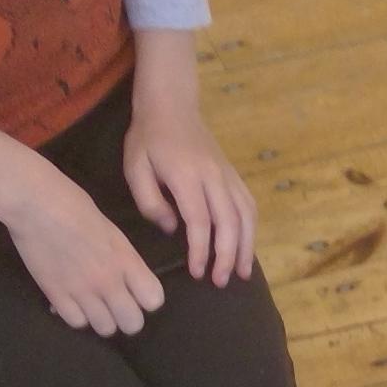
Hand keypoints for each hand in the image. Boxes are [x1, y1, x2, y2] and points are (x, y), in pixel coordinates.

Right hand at [0, 121, 164, 335]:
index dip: (147, 299)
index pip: (153, 299)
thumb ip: (121, 257)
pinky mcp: (56, 295)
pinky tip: (73, 302)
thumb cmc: (73, 205)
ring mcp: (82, 290)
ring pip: (105, 329)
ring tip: (94, 305)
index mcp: (125, 259)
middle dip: (127, 317)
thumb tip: (124, 276)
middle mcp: (108, 280)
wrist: (35, 203)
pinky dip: (77, 316)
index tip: (137, 292)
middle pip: (132, 323)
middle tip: (116, 304)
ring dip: (102, 319)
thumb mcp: (110, 229)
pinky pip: (76, 322)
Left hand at [125, 31, 259, 286]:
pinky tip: (245, 246)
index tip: (197, 272)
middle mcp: (213, 176)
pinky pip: (248, 204)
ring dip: (245, 246)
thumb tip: (173, 228)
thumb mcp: (135, 168)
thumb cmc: (148, 138)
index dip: (201, 250)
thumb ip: (150, 201)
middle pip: (229, 222)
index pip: (200, 221)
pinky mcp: (233, 174)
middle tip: (219, 282)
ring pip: (245, 215)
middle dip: (226, 256)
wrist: (171, 104)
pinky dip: (251, 228)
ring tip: (240, 273)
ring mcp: (227, 174)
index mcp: (186, 176)